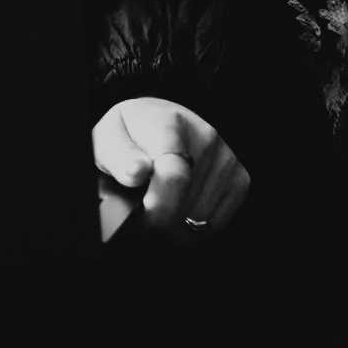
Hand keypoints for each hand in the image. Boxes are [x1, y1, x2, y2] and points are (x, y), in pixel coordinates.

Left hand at [93, 98, 249, 242]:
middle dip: (162, 217)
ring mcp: (225, 157)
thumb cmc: (130, 135)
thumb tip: (137, 171)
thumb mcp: (107, 140)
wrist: (155, 122)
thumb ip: (118, 156)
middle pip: (186, 204)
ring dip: (178, 222)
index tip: (144, 217)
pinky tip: (181, 205)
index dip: (157, 208)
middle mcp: (205, 136)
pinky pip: (216, 222)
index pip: (174, 175)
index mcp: (169, 122)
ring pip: (200, 218)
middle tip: (146, 203)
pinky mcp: (239, 176)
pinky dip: (196, 225)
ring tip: (162, 201)